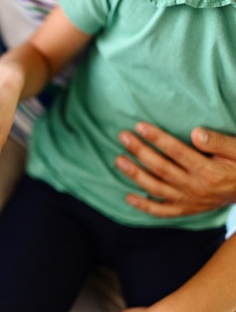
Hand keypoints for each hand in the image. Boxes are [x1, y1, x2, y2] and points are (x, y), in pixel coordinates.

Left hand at [115, 122, 235, 216]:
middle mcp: (196, 188)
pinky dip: (144, 207)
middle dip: (140, 152)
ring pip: (157, 189)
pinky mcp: (187, 210)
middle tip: (123, 137)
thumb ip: (218, 141)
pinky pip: (163, 212)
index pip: (177, 152)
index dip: (157, 138)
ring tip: (119, 161)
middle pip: (162, 169)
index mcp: (209, 171)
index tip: (140, 126)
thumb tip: (195, 133)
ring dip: (136, 175)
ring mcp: (190, 201)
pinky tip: (128, 197)